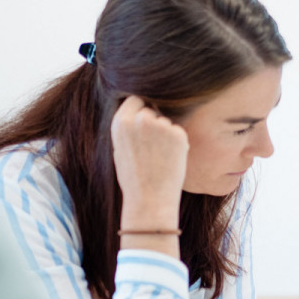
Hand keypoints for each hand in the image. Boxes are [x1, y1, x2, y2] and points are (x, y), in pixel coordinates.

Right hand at [110, 96, 188, 225]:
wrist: (149, 199)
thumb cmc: (134, 178)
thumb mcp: (120, 149)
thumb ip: (127, 128)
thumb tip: (138, 110)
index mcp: (121, 122)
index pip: (135, 100)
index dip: (140, 109)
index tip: (144, 120)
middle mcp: (140, 119)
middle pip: (152, 109)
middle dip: (154, 122)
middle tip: (153, 147)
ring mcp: (160, 125)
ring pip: (166, 122)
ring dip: (166, 134)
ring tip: (159, 157)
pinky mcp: (178, 134)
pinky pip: (178, 132)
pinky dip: (178, 143)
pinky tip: (170, 159)